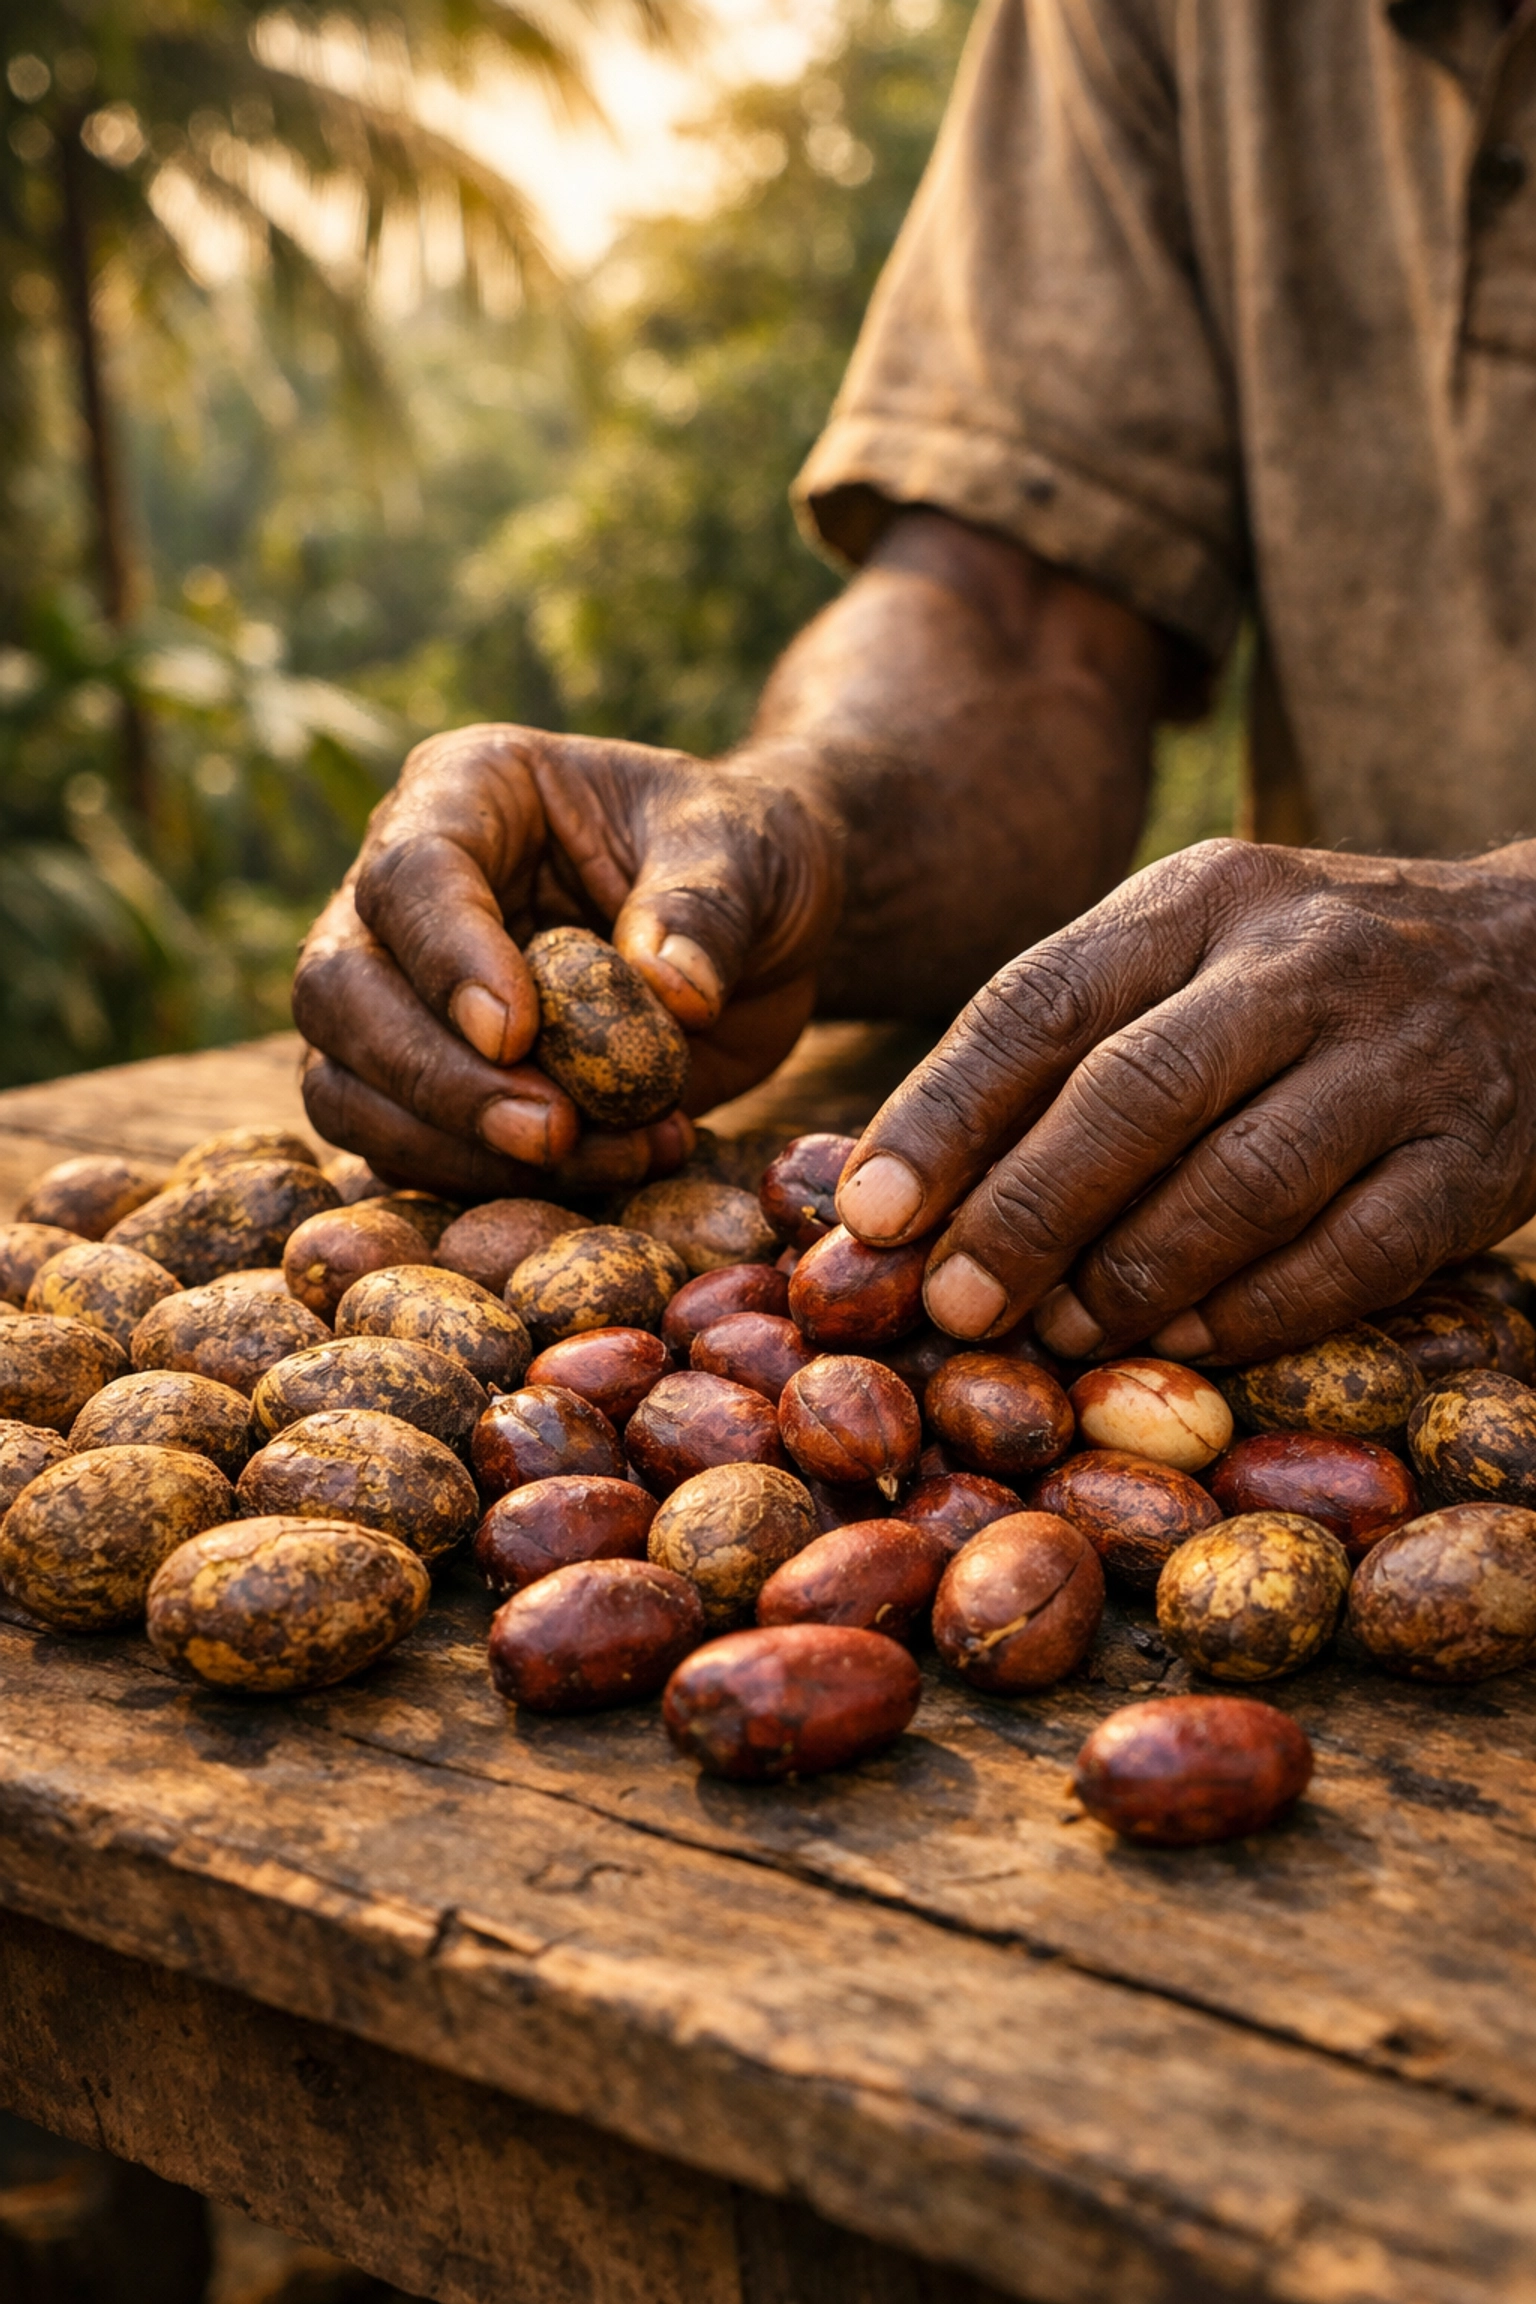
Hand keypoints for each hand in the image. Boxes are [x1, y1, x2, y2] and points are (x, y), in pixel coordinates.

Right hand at [294, 725, 841, 1198]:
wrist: (761, 932)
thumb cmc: (744, 856)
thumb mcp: (750, 851)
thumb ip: (707, 908)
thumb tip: (669, 994)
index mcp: (466, 793)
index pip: (411, 874)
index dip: (449, 960)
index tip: (517, 1034)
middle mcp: (404, 895)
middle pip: (342, 991)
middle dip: (437, 1078)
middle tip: (550, 1132)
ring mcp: (402, 994)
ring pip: (348, 1088)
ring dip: (463, 1148)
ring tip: (611, 1156)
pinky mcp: (432, 1084)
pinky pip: (411, 1151)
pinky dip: (499, 1181)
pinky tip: (619, 1167)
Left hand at [833, 838, 1535, 1362]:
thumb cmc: (1301, 976)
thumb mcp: (1186, 951)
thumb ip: (1060, 1044)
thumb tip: (893, 1187)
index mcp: (1199, 899)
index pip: (1042, 999)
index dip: (942, 1112)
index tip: (869, 1212)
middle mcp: (1300, 964)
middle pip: (1136, 1092)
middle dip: (1028, 1211)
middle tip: (957, 1303)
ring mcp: (1397, 1058)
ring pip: (1243, 1180)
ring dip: (1135, 1277)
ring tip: (1064, 1332)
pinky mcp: (1472, 1157)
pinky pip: (1352, 1253)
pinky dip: (1258, 1311)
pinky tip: (1189, 1343)